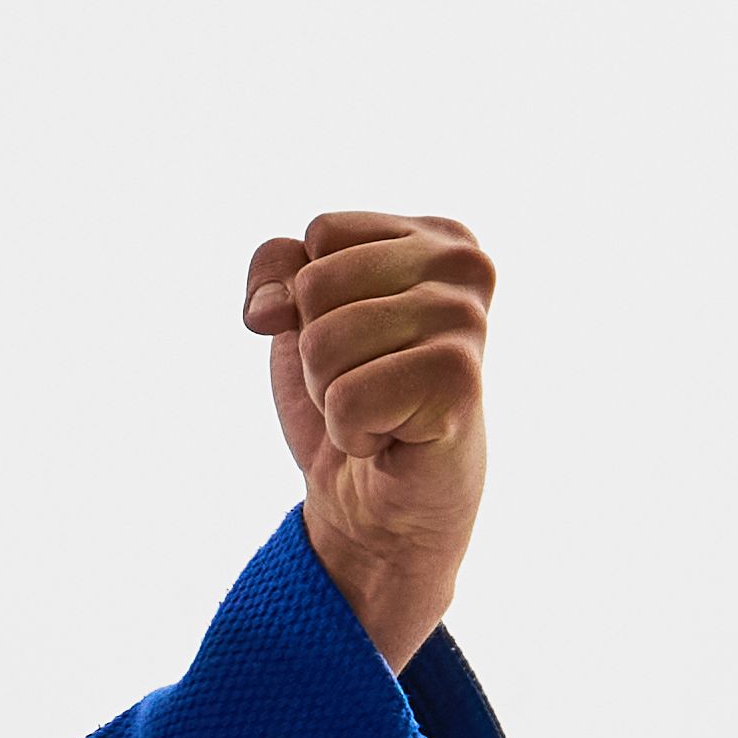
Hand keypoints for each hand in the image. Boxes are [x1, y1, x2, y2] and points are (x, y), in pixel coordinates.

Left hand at [249, 213, 493, 668]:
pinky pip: (346, 399)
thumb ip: (275, 271)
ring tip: (377, 411)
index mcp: (437, 235)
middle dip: (315, 351)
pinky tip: (390, 439)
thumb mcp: (297, 316)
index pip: (319, 235)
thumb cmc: (348, 397)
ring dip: (330, 394)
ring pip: (325, 342)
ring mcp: (467, 322)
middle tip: (364, 383)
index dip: (304, 299)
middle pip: (317, 285)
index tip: (351, 341)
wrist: (379, 503)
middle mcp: (465, 266)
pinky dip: (349, 432)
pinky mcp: (460, 383)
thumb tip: (270, 309)